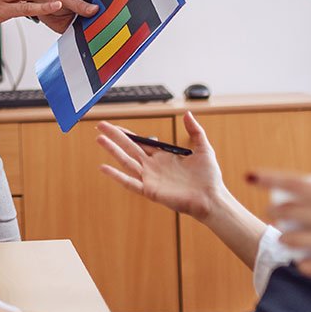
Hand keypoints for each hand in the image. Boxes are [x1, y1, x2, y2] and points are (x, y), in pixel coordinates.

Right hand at [95, 113, 225, 218]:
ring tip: (99, 139)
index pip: (141, 143)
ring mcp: (150, 179)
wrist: (212, 198)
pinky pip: (130, 182)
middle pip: (129, 148)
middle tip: (100, 126)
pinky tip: (104, 167)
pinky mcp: (150, 191)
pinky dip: (116, 176)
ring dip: (112, 150)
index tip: (116, 126)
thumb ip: (195, 131)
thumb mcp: (203, 148)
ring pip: (126, 161)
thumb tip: (187, 113)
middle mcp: (154, 167)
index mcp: (163, 156)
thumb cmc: (209, 177)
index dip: (128, 134)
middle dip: (114, 137)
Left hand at [251, 171, 310, 302]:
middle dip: (277, 214)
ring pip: (291, 240)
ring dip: (287, 240)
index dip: (270, 178)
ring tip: (289, 241)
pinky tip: (308, 265)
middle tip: (275, 216)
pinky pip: (308, 267)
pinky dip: (305, 265)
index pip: (296, 183)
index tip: (251, 175)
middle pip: (288, 212)